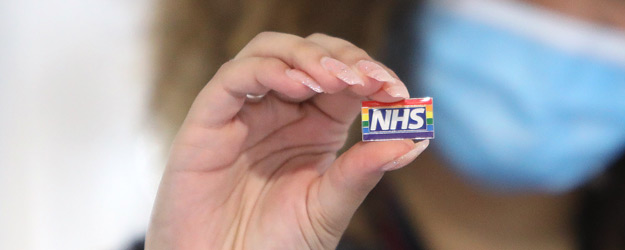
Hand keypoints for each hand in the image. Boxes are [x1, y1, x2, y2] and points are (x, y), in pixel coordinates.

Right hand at [146, 32, 428, 248]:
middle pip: (312, 52)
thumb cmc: (276, 245)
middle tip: (369, 79)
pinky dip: (268, 71)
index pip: (348, 78)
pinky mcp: (208, 121)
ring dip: (310, 56)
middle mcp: (281, 111)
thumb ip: (365, 172)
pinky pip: (234, 78)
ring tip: (338, 80)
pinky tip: (300, 87)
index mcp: (317, 126)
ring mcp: (244, 113)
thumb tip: (415, 139)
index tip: (396, 91)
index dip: (373, 74)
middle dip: (345, 57)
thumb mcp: (330, 208)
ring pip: (272, 51)